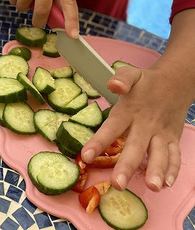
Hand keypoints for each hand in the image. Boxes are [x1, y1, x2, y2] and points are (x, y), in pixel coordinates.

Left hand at [81, 65, 188, 191]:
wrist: (176, 83)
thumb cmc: (146, 83)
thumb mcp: (131, 74)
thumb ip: (121, 78)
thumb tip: (113, 85)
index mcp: (129, 111)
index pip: (111, 128)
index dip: (98, 142)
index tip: (85, 156)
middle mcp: (145, 125)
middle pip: (136, 148)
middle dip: (127, 167)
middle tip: (118, 184)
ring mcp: (160, 134)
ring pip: (160, 155)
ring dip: (156, 171)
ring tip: (152, 186)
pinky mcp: (172, 139)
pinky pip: (175, 156)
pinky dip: (173, 170)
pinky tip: (166, 184)